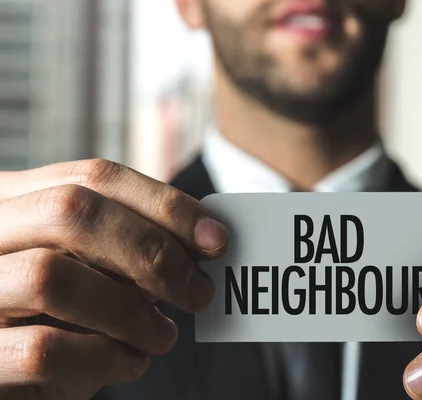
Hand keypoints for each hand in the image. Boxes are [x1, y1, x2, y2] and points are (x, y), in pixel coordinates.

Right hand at [0, 160, 227, 399]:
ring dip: (130, 311)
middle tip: (198, 292)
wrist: (7, 367)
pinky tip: (129, 363)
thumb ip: (127, 245)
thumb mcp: (86, 266)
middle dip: (152, 251)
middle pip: (72, 210)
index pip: (95, 177)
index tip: (216, 238)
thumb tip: (206, 240)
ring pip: (50, 276)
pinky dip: (104, 358)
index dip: (165, 204)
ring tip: (164, 336)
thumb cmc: (52, 312)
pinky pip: (41, 350)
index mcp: (14, 200)